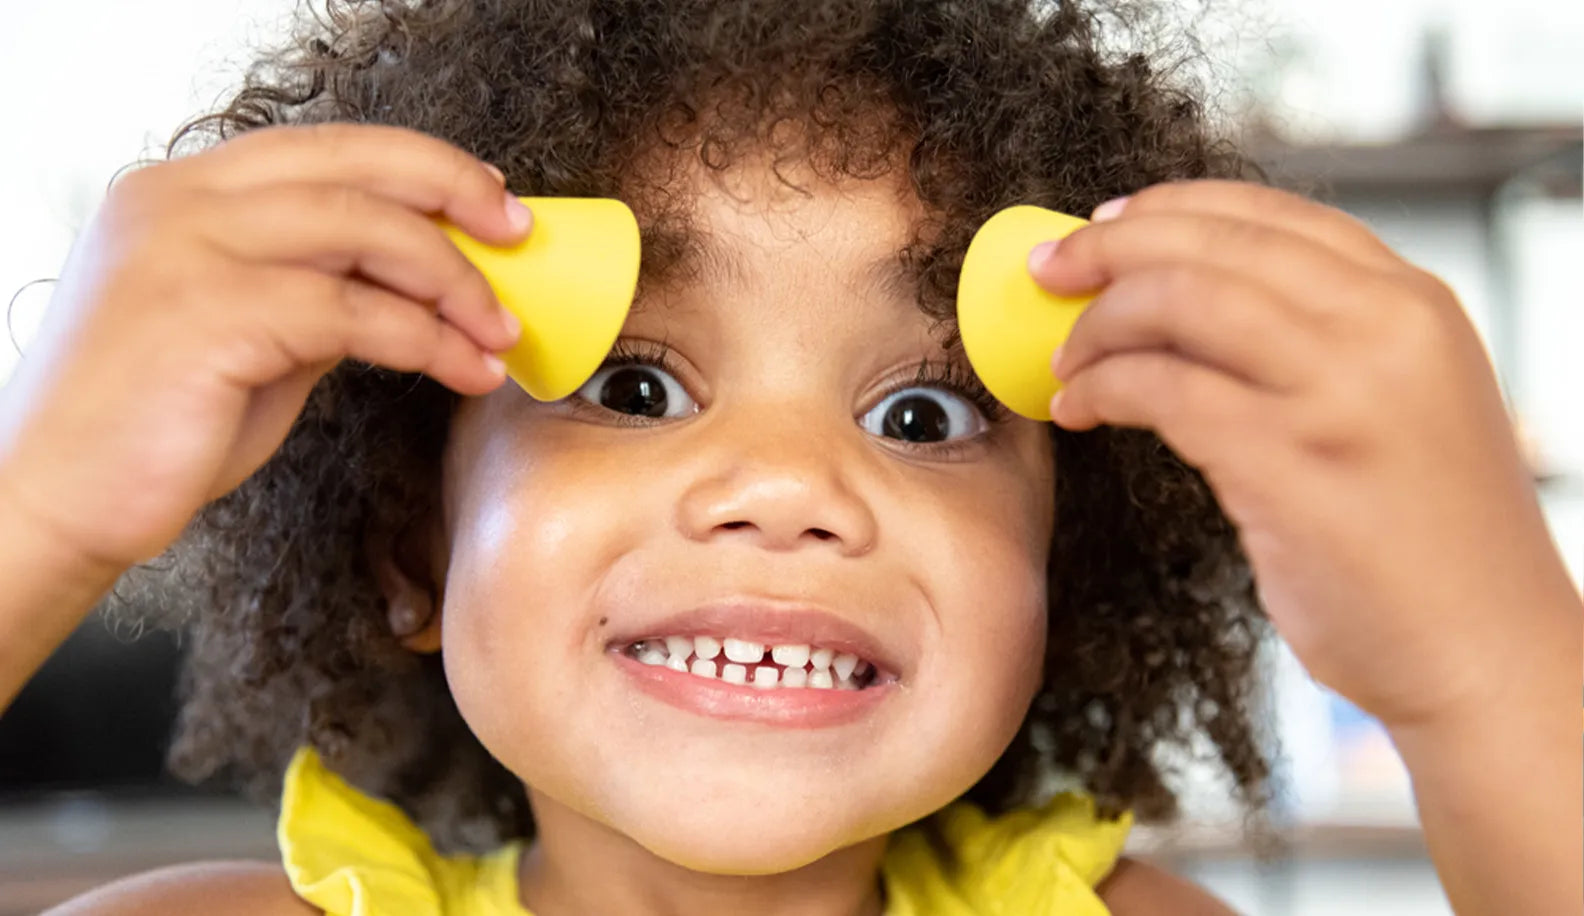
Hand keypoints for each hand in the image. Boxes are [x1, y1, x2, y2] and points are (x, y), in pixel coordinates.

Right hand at [0, 123, 529, 577]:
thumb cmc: (155, 424)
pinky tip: (462, 368)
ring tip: (498, 330)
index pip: (327, 149)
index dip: (421, 166)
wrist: (59, 500)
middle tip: (516, 237)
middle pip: (355, 165)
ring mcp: (187, 249)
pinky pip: (353, 312)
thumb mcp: (248, 333)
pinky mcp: (208, 314)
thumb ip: (315, 290)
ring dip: (453, 282)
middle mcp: (178, 201)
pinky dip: (426, 340)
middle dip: (454, 195)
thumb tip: (417, 281)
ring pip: (365, 231)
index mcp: (183, 191)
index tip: (487, 200)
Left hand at [1030, 179, 1579, 731]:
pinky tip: (1079, 409)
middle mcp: (1386, 327)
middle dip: (1108, 248)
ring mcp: (1341, 392)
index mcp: (1414, 303)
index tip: (1104, 225)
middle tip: (1049, 269)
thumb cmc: (1429, 542)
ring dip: (1098, 322)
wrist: (1486, 652)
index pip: (1272, 214)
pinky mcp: (1292, 461)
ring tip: (1063, 358)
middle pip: (1213, 244)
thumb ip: (1327, 344)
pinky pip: (1164, 390)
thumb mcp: (1404, 404)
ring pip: (1179, 301)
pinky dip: (1103, 387)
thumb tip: (1187, 305)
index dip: (1171, 209)